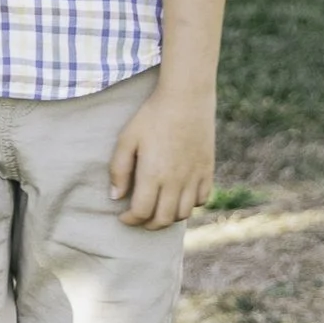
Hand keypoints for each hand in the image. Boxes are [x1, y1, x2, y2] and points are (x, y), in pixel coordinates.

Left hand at [110, 84, 212, 228]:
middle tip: (138, 218)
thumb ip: (119, 169)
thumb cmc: (151, 116)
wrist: (186, 98)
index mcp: (153, 175)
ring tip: (157, 209)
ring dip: (168, 218)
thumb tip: (116, 197)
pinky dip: (190, 205)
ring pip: (183, 214)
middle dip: (148, 224)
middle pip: (163, 220)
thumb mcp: (127, 139)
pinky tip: (178, 196)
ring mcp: (194, 177)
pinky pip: (202, 199)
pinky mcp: (207, 170)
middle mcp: (176, 181)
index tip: (122, 216)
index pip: (141, 212)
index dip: (129, 220)